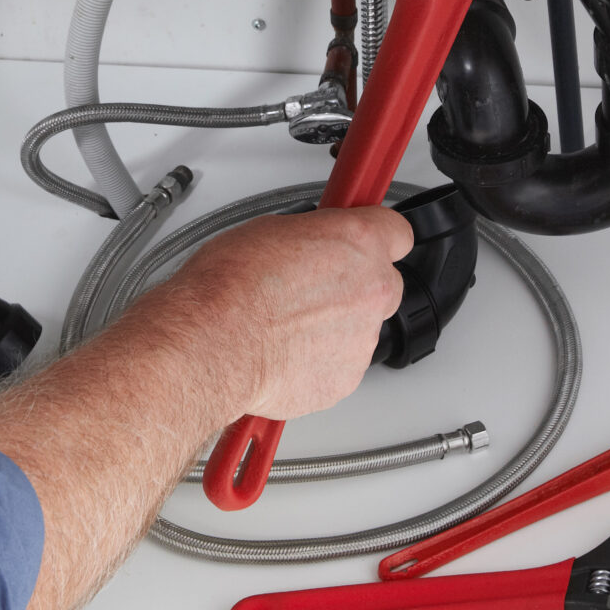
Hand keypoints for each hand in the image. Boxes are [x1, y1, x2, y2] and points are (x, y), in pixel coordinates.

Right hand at [134, 206, 411, 421]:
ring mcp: (362, 337)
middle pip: (384, 284)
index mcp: (359, 242)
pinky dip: (319, 360)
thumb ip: (311, 238)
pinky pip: (341, 364)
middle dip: (355, 285)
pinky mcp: (346, 378)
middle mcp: (371, 289)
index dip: (375, 237)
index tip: (360, 242)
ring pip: (359, 328)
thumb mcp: (268, 231)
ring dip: (333, 326)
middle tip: (313, 287)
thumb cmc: (229, 288)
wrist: (213, 344)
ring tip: (285, 325)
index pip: (397, 231)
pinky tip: (284, 351)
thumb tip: (309, 245)